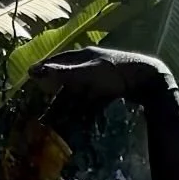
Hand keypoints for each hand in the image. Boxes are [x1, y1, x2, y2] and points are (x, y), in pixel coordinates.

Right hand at [29, 46, 172, 111]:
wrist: (148, 81)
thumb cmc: (116, 73)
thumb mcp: (86, 74)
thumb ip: (61, 74)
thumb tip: (31, 72)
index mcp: (83, 55)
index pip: (57, 61)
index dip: (44, 70)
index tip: (30, 81)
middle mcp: (90, 65)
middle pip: (67, 80)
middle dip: (55, 96)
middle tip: (42, 113)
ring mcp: (101, 79)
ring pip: (78, 94)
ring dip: (68, 107)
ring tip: (57, 123)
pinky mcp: (110, 93)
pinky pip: (91, 103)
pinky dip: (83, 112)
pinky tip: (78, 124)